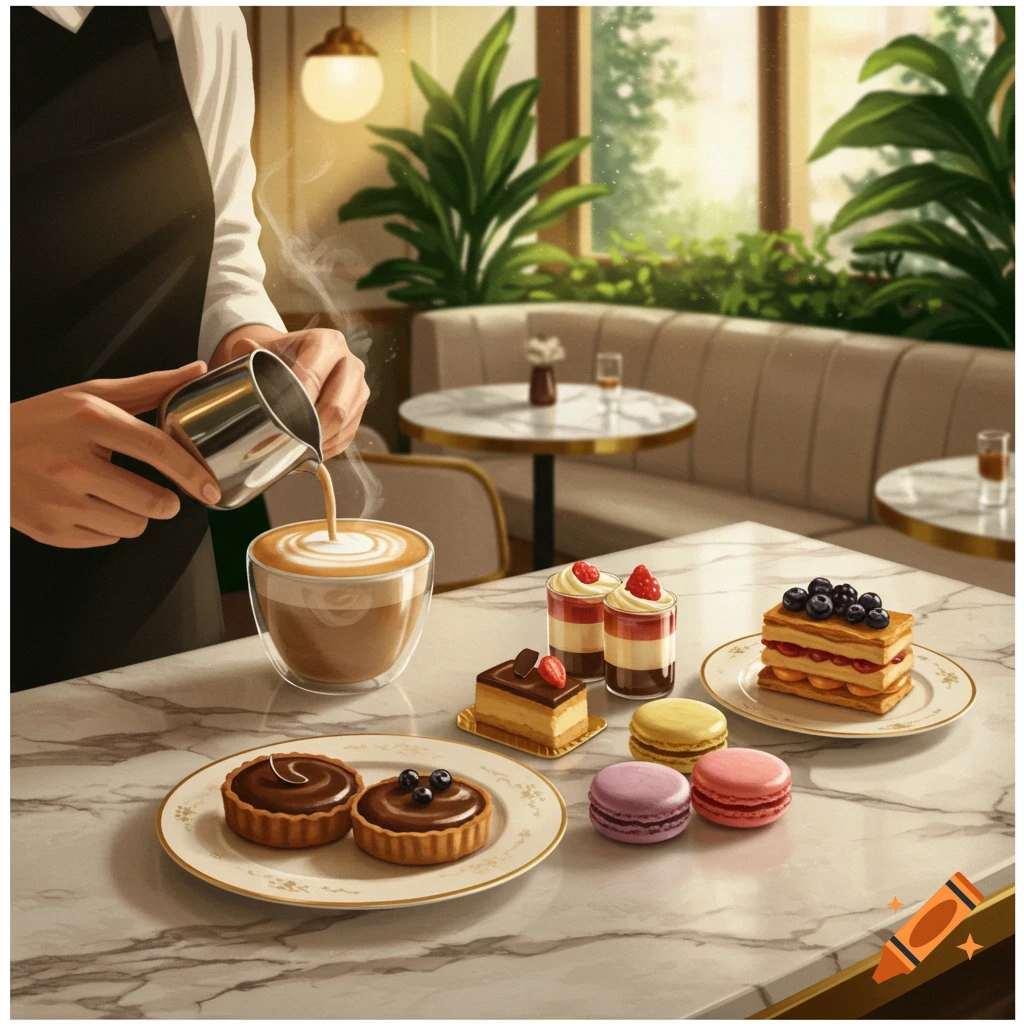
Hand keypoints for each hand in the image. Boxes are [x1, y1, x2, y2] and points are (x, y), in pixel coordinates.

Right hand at [11, 363, 221, 548]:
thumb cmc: (39, 422)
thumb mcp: (89, 396)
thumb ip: (148, 387)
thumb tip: (195, 371)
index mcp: (88, 421)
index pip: (156, 448)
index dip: (191, 472)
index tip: (210, 487)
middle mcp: (73, 463)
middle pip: (152, 500)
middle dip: (169, 501)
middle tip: (163, 495)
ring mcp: (58, 501)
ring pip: (134, 525)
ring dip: (138, 515)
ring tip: (118, 495)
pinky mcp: (50, 531)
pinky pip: (106, 540)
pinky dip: (108, 527)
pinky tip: (90, 506)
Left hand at [212, 325, 369, 459]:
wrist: (298, 357)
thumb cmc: (280, 355)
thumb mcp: (265, 348)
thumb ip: (251, 350)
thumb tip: (246, 348)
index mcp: (328, 343)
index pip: (313, 378)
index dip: (295, 404)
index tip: (277, 422)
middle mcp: (351, 362)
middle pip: (336, 406)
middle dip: (311, 430)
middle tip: (288, 442)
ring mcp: (360, 386)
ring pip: (344, 423)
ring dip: (320, 440)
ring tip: (298, 448)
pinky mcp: (360, 406)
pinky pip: (348, 432)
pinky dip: (329, 445)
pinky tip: (310, 449)